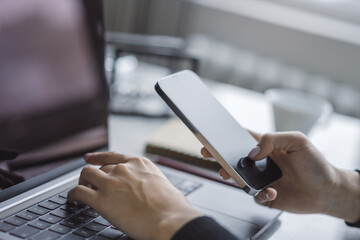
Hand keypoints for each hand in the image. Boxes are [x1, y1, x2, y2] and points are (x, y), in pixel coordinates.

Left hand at [67, 152, 201, 239]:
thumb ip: (150, 183)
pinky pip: (79, 192)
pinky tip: (72, 200)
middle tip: (91, 184)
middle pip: (100, 167)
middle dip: (94, 175)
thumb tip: (151, 192)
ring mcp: (111, 183)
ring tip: (80, 190)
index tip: (90, 158)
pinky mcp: (101, 200)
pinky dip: (72, 195)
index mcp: (139, 163)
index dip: (98, 156)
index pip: (113, 156)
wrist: (169, 219)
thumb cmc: (173, 207)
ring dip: (82, 182)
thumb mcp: (163, 185)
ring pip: (86, 174)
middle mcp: (123, 169)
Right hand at [201, 131, 359, 222]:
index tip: (213, 134)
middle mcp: (261, 162)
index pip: (243, 138)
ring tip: (228, 174)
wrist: (328, 191)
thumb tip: (252, 152)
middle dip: (218, 155)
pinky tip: (271, 190)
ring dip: (231, 175)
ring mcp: (261, 179)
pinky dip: (259, 194)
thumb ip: (273, 140)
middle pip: (234, 157)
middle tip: (208, 152)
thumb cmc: (315, 163)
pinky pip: (254, 195)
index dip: (227, 135)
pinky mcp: (266, 195)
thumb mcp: (298, 141)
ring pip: (238, 177)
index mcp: (267, 147)